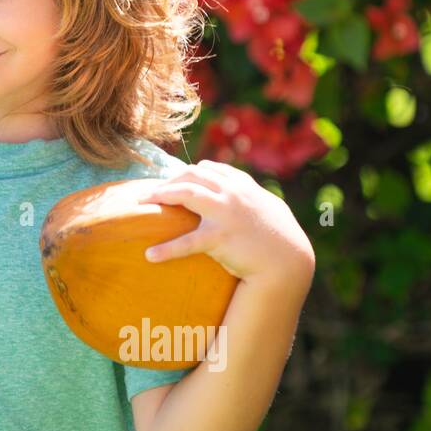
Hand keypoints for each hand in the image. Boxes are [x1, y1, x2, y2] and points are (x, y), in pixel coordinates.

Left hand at [139, 160, 314, 288]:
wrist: (289, 261)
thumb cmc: (278, 235)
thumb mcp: (266, 205)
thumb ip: (248, 194)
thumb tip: (234, 188)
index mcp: (242, 185)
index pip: (208, 168)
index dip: (186, 173)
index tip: (172, 182)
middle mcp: (233, 193)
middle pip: (191, 175)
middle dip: (168, 181)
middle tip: (149, 193)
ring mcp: (226, 213)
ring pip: (186, 194)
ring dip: (160, 195)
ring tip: (140, 204)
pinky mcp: (221, 237)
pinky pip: (187, 242)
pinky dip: (166, 249)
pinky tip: (149, 255)